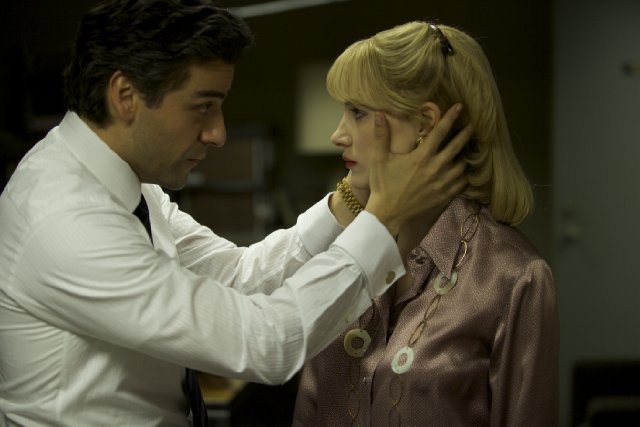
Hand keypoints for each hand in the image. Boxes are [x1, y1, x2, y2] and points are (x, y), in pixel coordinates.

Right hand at [364, 103, 471, 235]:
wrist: (388, 214)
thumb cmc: (383, 185)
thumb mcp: (380, 159)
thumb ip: (381, 136)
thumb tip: (379, 114)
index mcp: (422, 157)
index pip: (440, 132)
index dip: (451, 118)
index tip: (460, 107)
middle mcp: (436, 168)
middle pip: (457, 147)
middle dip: (466, 134)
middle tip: (473, 126)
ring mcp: (442, 183)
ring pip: (462, 166)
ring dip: (465, 156)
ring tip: (467, 150)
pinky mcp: (444, 196)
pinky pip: (461, 183)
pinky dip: (464, 176)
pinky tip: (463, 172)